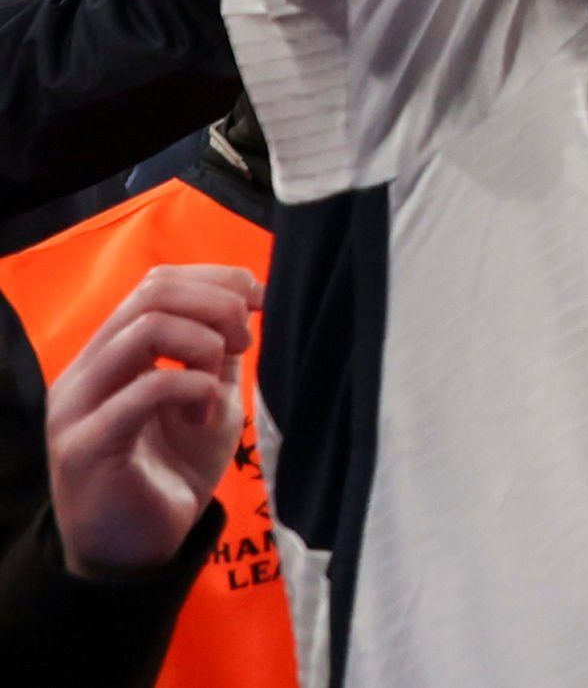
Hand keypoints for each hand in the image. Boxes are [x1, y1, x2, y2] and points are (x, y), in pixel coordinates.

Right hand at [47, 262, 257, 581]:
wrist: (139, 553)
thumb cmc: (171, 474)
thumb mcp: (208, 401)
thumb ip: (218, 355)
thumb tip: (249, 305)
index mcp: (111, 355)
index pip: (157, 282)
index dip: (218, 280)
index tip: (262, 301)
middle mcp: (86, 372)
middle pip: (152, 292)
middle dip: (217, 305)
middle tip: (245, 342)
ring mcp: (78, 406)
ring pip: (145, 327)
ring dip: (204, 344)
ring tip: (220, 383)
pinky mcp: (86, 445)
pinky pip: (146, 388)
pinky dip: (194, 389)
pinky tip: (206, 416)